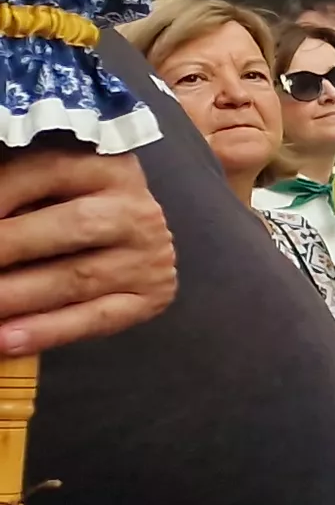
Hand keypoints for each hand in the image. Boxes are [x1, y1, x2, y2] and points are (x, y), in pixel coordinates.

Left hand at [0, 146, 173, 356]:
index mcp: (109, 165)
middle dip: (6, 247)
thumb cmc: (66, 206)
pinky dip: (46, 332)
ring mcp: (148, 258)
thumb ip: (8, 194)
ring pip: (74, 279)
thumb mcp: (42, 185)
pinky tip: (4, 340)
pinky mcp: (150, 297)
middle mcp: (137, 210)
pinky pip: (95, 320)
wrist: (122, 234)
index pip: (48, 172)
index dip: (0, 192)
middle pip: (70, 228)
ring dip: (13, 297)